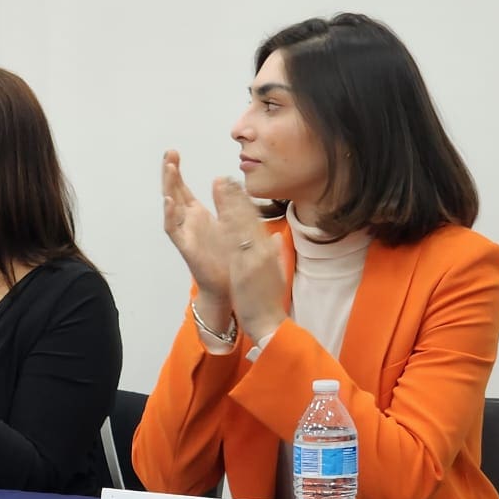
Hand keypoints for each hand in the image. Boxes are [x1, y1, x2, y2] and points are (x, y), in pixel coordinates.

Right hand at [162, 150, 234, 302]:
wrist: (228, 284)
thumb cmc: (227, 256)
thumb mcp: (229, 222)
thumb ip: (224, 202)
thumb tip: (221, 179)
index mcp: (197, 214)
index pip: (182, 188)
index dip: (176, 171)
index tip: (173, 152)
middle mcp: (187, 221)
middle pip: (173, 192)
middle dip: (170, 173)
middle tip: (169, 153)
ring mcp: (184, 233)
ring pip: (171, 206)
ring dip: (169, 187)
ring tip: (168, 169)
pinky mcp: (185, 246)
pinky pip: (173, 229)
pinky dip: (170, 214)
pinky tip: (169, 201)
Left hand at [212, 178, 286, 340]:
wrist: (270, 322)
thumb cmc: (268, 300)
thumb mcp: (276, 272)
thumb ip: (276, 253)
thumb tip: (278, 238)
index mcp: (268, 250)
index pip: (256, 220)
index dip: (245, 202)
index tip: (236, 185)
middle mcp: (264, 250)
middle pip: (249, 217)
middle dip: (236, 196)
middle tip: (225, 176)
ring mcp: (255, 258)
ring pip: (242, 225)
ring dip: (231, 203)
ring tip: (221, 184)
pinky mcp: (246, 268)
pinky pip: (237, 243)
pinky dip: (230, 226)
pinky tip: (221, 211)